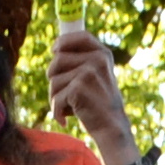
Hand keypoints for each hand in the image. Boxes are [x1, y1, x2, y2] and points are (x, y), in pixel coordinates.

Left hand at [49, 28, 138, 164]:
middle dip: (53, 78)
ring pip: (53, 80)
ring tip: (67, 108)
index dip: (63, 41)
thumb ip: (82, 62)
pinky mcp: (78, 87)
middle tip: (61, 94)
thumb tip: (55, 50)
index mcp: (103, 54)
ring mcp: (88, 72)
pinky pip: (55, 97)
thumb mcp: (98, 77)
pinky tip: (65, 119)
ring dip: (54, 97)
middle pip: (57, 59)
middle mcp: (97, 59)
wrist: (112, 128)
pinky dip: (57, 111)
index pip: (80, 36)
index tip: (55, 50)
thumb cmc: (100, 104)